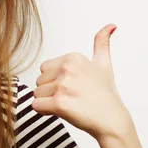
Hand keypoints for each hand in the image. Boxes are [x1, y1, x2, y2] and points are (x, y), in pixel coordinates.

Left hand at [31, 24, 133, 140]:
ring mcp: (63, 86)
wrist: (112, 121)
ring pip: (37, 94)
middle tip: (71, 97)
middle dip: (50, 91)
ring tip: (69, 104)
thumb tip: (110, 25)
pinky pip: (36, 106)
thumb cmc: (105, 95)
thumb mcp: (104, 64)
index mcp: (74, 57)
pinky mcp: (59, 103)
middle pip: (39, 81)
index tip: (73, 86)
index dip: (55, 80)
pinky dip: (44, 111)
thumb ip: (102, 43)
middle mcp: (68, 69)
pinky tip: (61, 112)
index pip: (45, 68)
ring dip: (48, 102)